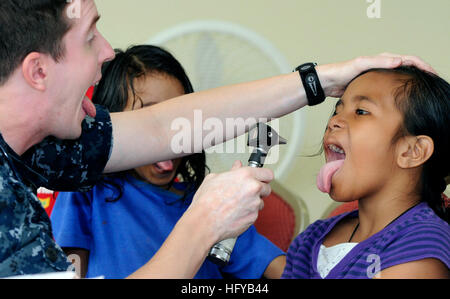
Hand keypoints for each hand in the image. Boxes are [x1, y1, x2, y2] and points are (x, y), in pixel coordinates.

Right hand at [188, 161, 272, 241]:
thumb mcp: (214, 178)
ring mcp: (254, 204)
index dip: (263, 176)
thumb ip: (231, 171)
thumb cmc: (206, 201)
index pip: (267, 173)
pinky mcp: (253, 217)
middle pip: (267, 188)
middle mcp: (253, 189)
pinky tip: (235, 213)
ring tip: (237, 204)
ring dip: (253, 203)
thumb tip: (237, 166)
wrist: (204, 222)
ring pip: (260, 202)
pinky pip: (254, 213)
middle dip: (259, 190)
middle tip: (247, 192)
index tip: (261, 179)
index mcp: (245, 175)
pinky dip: (247, 213)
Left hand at [317, 53, 436, 97]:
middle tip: (433, 83)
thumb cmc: (343, 72)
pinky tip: (405, 98)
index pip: (409, 59)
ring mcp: (380, 75)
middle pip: (409, 68)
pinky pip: (393, 86)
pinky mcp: (375, 85)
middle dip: (423, 73)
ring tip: (424, 90)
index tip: (432, 74)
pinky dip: (402, 89)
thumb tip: (399, 61)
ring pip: (402, 77)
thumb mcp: (361, 64)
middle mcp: (384, 65)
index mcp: (384, 58)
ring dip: (414, 82)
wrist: (330, 82)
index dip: (423, 66)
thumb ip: (378, 61)